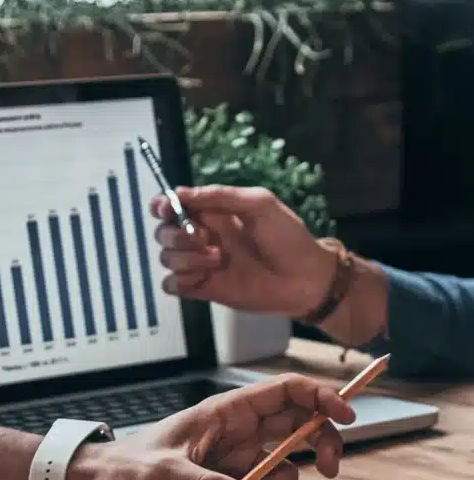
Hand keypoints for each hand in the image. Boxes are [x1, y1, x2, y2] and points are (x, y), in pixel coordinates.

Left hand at [64, 374, 354, 479]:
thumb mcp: (163, 475)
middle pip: (301, 425)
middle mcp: (239, 433)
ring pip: (284, 468)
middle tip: (331, 467)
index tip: (346, 416)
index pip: (288, 391)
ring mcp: (237, 461)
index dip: (322, 397)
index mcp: (228, 412)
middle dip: (322, 443)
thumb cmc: (122, 469)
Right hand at [152, 186, 334, 317]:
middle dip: (175, 234)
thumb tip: (180, 192)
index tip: (166, 209)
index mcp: (215, 213)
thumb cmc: (288, 238)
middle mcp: (204, 237)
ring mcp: (202, 263)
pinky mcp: (204, 288)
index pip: (174, 205)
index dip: (162, 205)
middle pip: (164, 232)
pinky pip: (172, 284)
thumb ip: (222, 196)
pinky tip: (203, 277)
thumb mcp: (261, 205)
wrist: (305, 279)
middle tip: (204, 238)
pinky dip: (180, 280)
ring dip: (185, 257)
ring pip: (166, 257)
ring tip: (218, 258)